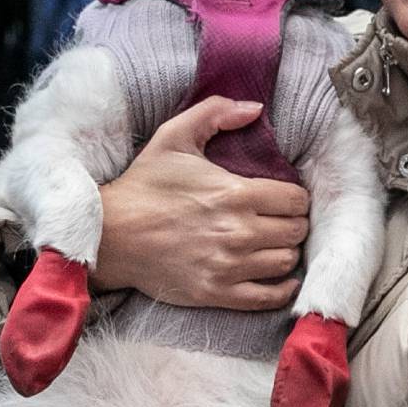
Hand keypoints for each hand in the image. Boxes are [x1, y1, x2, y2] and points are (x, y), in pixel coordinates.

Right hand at [94, 97, 309, 308]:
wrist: (110, 235)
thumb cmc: (144, 185)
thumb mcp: (175, 136)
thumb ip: (216, 113)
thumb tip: (256, 108)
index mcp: (235, 193)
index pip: (296, 200)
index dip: (296, 196)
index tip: (286, 197)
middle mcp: (238, 232)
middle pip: (296, 231)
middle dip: (294, 222)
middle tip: (282, 219)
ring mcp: (228, 266)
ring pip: (286, 261)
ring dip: (287, 250)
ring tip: (276, 243)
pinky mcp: (216, 293)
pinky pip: (267, 298)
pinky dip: (282, 289)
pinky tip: (282, 278)